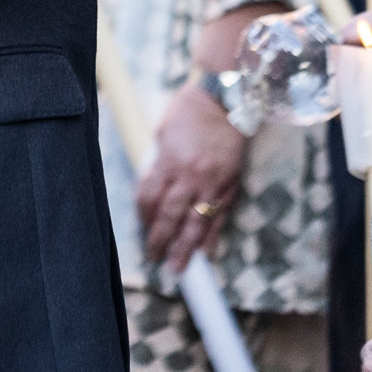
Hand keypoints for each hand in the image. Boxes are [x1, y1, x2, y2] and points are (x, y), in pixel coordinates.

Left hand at [135, 87, 245, 271]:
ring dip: (186, 248)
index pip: (148, 197)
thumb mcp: (162, 135)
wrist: (225, 103)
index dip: (143, 217)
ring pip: (196, 223)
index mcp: (168, 161)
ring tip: (178, 269)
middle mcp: (189, 176)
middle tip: (154, 259)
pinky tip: (206, 253)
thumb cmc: (188, 114)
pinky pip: (219, 217)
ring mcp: (212, 184)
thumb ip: (158, 164)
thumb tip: (151, 188)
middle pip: (170, 216)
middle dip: (160, 240)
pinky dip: (211, 237)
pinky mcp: (229, 186)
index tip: (141, 230)